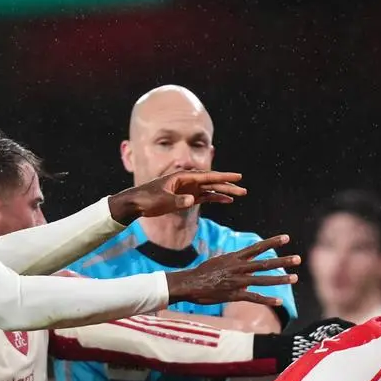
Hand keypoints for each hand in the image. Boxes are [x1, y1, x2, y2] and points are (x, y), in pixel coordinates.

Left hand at [107, 170, 246, 223]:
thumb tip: (192, 201)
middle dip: (228, 185)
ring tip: (239, 195)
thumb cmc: (147, 199)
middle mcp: (188, 181)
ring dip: (224, 192)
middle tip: (244, 189)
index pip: (207, 176)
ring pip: (210, 189)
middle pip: (212, 182)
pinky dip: (215, 198)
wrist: (136, 204)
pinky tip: (226, 201)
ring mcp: (188, 189)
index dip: (224, 176)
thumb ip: (178, 201)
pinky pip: (204, 197)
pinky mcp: (186, 198)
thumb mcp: (162, 200)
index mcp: (183, 177)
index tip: (238, 177)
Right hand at [164, 236, 298, 306]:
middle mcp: (239, 267)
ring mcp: (238, 281)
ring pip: (263, 279)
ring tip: (295, 278)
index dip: (272, 242)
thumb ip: (233, 266)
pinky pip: (254, 298)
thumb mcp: (218, 263)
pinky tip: (279, 301)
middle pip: (265, 263)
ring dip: (280, 279)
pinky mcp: (234, 294)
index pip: (257, 247)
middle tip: (298, 258)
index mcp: (235, 258)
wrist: (189, 283)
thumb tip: (243, 273)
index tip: (286, 238)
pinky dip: (267, 300)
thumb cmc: (201, 273)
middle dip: (283, 261)